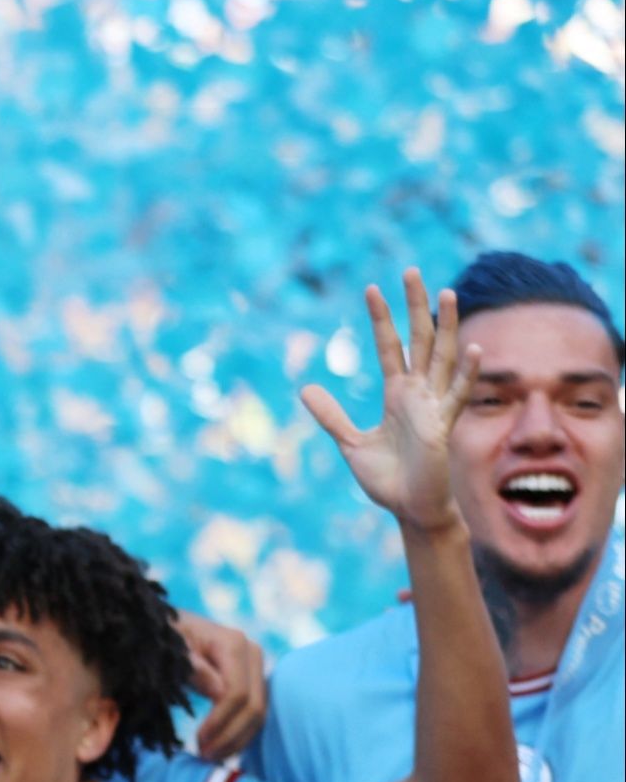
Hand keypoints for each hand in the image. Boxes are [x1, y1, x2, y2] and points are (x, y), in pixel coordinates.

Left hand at [177, 610, 267, 760]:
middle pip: (254, 707)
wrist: (174, 625)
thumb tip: (218, 691)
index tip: (198, 741)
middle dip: (231, 736)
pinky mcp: (255, 679)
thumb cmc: (167, 636)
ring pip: (259, 713)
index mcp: (234, 644)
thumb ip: (192, 668)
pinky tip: (222, 748)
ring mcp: (257, 666)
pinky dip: (240, 732)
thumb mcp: (171, 649)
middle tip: (205, 756)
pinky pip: (254, 711)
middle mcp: (253, 653)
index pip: (236, 694)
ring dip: (237, 740)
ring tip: (210, 756)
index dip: (220, 722)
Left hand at [301, 269, 477, 531]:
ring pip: (443, 358)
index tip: (371, 288)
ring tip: (446, 294)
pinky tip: (475, 351)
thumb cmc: (387, 479)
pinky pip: (457, 397)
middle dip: (416, 307)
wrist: (409, 510)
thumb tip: (306, 387)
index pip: (389, 347)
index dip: (381, 319)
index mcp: (397, 395)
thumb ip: (331, 416)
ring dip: (446, 327)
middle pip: (420, 340)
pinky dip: (468, 375)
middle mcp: (418, 394)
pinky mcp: (442, 428)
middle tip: (411, 271)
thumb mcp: (350, 443)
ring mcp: (434, 407)